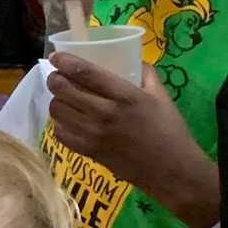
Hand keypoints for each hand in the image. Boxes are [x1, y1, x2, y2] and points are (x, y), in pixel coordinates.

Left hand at [46, 53, 218, 227]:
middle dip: (54, 79)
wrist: (172, 170)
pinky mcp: (88, 151)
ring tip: (64, 99)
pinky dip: (60, 124)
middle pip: (62, 89)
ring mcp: (93, 134)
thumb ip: (146, 74)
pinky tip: (69, 121)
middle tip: (57, 77)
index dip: (64, 61)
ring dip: (56, 101)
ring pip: (57, 110)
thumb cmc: (170, 131)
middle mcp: (104, 112)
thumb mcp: (162, 96)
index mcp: (124, 95)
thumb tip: (134, 58)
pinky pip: (60, 133)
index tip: (56, 56)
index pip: (83, 72)